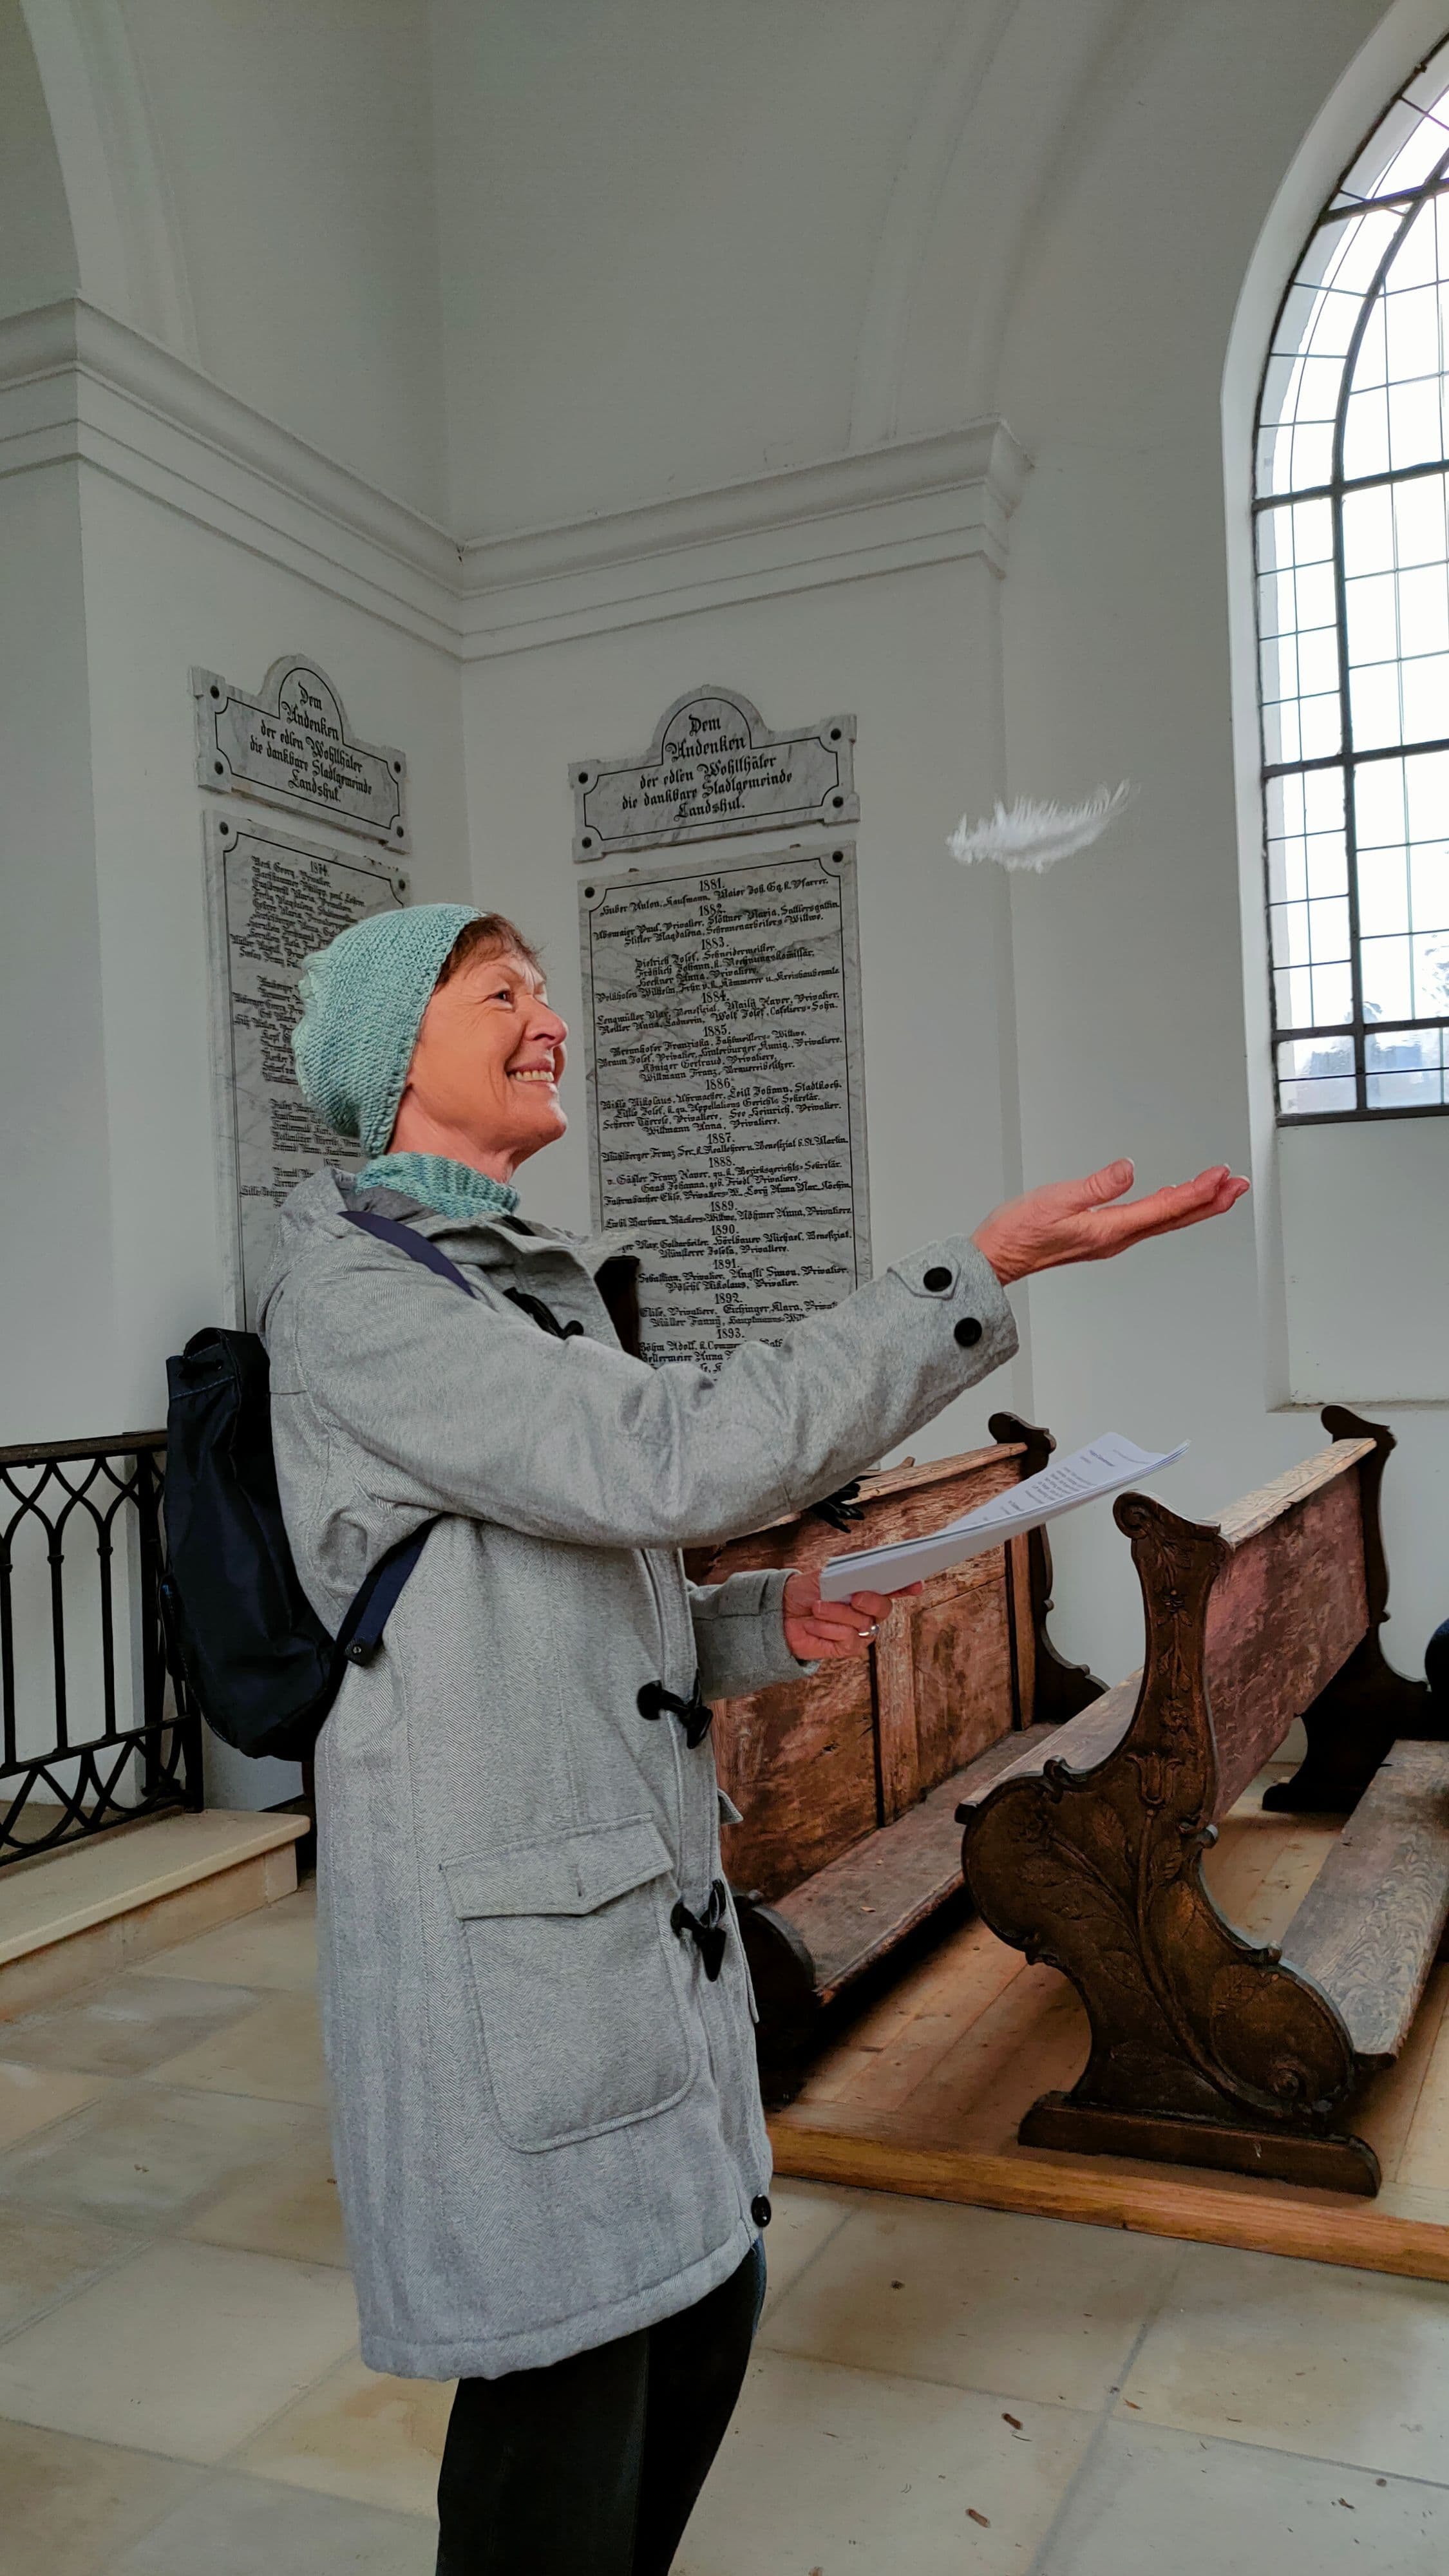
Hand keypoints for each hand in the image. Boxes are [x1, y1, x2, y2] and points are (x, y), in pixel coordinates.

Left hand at [783, 1571, 919, 1661]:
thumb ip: (851, 1567)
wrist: (781, 1613)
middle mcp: (866, 1610)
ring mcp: (858, 1630)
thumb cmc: (805, 1590)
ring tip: (817, 1608)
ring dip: (836, 1614)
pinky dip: (828, 1629)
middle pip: (884, 1608)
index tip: (916, 1585)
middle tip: (854, 1597)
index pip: (894, 1587)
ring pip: (862, 1623)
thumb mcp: (826, 1573)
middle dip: (870, 1601)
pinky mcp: (847, 1647)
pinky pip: (848, 1639)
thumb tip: (871, 1560)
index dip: (908, 1586)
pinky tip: (814, 1624)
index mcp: (866, 1588)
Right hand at [971, 1158, 1247, 1284]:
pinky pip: (1147, 1222)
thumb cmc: (1018, 1233)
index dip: (1197, 1191)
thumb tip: (1128, 1170)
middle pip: (1174, 1219)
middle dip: (1210, 1201)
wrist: (996, 1258)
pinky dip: (1169, 1208)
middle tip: (1238, 1185)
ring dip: (1194, 1205)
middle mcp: (1116, 1238)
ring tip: (1219, 1191)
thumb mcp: (1055, 1200)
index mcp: (1109, 1230)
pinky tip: (1173, 1199)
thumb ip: (1095, 1186)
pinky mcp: (1101, 1236)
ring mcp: (1110, 1239)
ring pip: (1164, 1221)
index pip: (1165, 1208)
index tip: (1221, 1176)